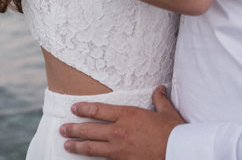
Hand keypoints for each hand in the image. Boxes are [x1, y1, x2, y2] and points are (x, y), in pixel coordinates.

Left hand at [61, 86, 183, 159]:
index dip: (83, 108)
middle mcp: (119, 131)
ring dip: (77, 145)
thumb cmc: (173, 132)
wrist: (178, 151)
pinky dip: (92, 159)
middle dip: (73, 128)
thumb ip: (160, 99)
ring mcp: (119, 149)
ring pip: (91, 147)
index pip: (98, 109)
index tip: (74, 108)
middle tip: (63, 128)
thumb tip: (160, 89)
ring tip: (66, 144)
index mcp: (127, 115)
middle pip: (89, 129)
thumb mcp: (167, 112)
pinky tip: (85, 158)